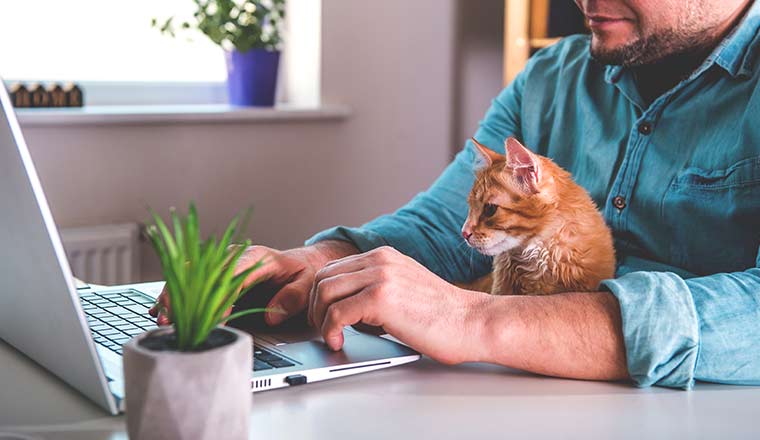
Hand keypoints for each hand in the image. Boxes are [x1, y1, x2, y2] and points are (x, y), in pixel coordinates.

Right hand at [148, 240, 358, 325]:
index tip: (212, 318)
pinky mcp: (216, 274)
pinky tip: (160, 310)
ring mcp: (222, 264)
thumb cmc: (303, 272)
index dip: (219, 298)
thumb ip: (293, 297)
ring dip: (173, 296)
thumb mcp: (307, 282)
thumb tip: (273, 315)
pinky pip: (190, 281)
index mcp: (256, 256)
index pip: (231, 276)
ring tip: (161, 318)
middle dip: (184, 296)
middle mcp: (234, 256)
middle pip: (202, 273)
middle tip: (171, 319)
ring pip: (190, 276)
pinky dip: (175, 295)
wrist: (302, 262)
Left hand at [309, 246, 490, 363]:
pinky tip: (340, 343)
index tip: (324, 317)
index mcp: (384, 256)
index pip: (333, 269)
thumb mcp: (405, 289)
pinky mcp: (381, 298)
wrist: (472, 322)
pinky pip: (336, 313)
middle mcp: (379, 261)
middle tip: (324, 330)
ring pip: (324, 292)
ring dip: (320, 319)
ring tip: (332, 337)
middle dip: (315, 307)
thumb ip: (377, 289)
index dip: (321, 296)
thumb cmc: (444, 316)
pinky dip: (330, 331)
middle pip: (323, 278)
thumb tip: (347, 309)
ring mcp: (380, 277)